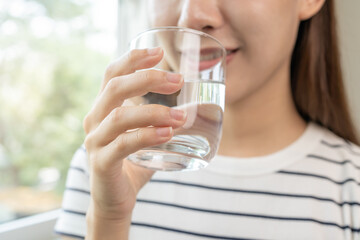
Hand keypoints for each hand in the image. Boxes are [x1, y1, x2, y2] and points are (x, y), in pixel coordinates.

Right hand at [82, 47, 185, 237]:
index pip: (112, 74)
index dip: (132, 59)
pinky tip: (168, 133)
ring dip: (154, 112)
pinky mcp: (101, 163)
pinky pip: (123, 145)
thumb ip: (157, 119)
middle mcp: (94, 121)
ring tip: (182, 115)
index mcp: (103, 109)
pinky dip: (147, 136)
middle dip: (148, 79)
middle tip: (178, 81)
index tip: (158, 52)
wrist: (114, 201)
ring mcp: (95, 142)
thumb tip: (192, 105)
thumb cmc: (132, 164)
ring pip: (119, 117)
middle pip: (115, 88)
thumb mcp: (142, 135)